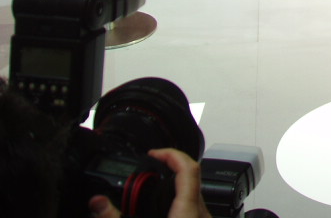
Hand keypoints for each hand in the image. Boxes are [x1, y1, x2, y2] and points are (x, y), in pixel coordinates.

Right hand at [88, 149, 211, 217]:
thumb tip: (97, 202)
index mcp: (186, 214)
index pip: (188, 169)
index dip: (172, 154)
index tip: (155, 153)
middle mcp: (199, 215)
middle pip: (193, 177)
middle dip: (173, 165)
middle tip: (154, 163)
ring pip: (196, 193)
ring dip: (177, 183)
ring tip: (157, 181)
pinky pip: (195, 206)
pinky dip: (180, 198)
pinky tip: (165, 206)